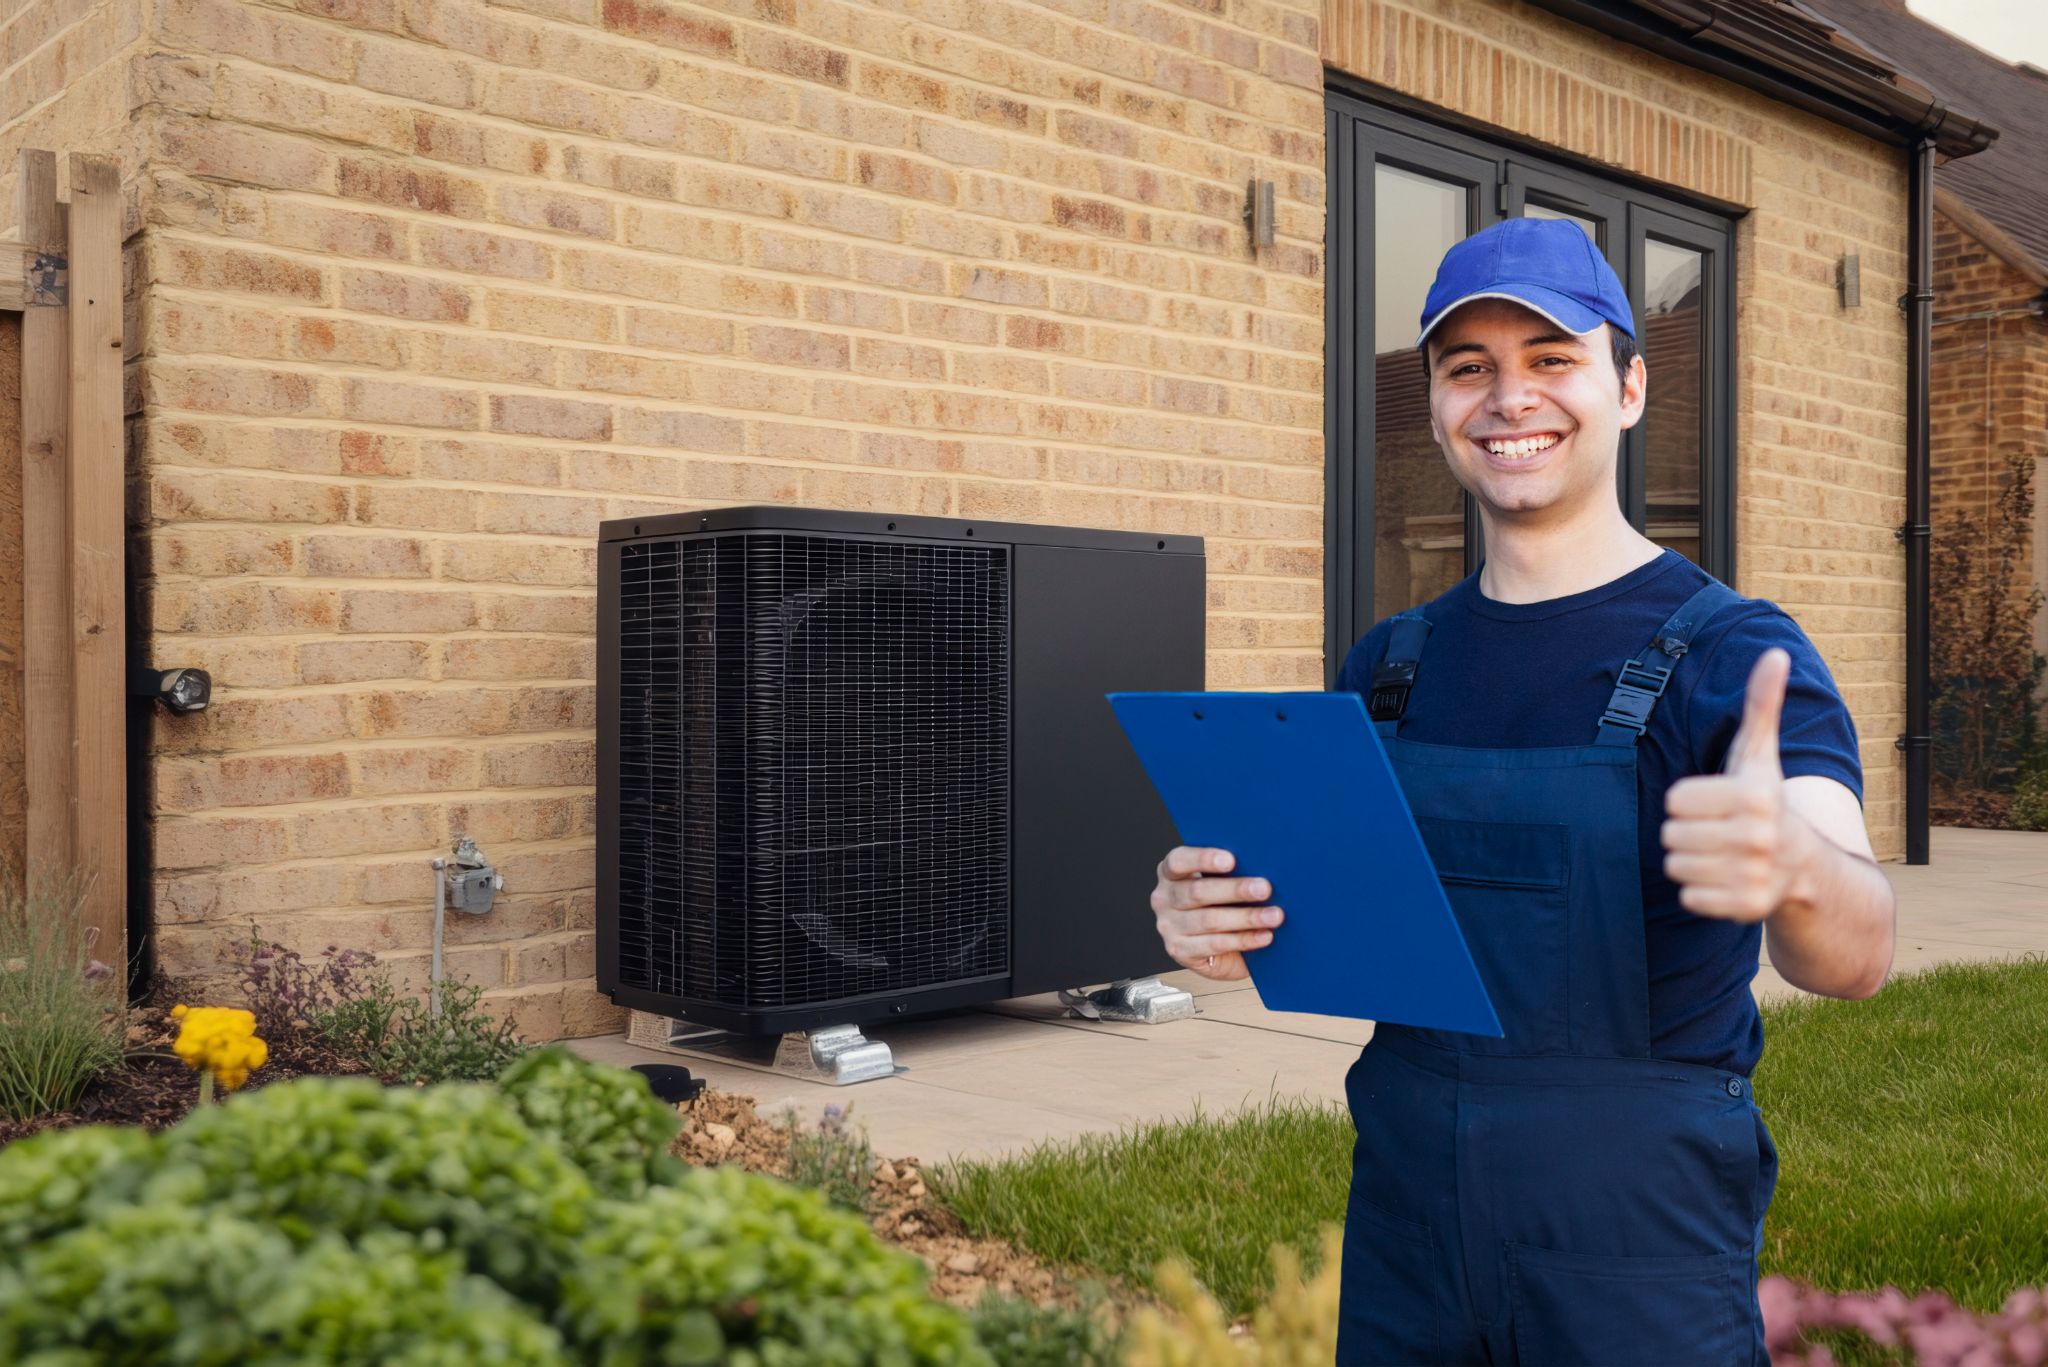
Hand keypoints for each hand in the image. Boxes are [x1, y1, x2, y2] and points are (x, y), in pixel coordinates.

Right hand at [1149, 846, 1284, 979]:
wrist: (1221, 949)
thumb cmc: (1223, 906)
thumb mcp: (1222, 884)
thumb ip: (1232, 872)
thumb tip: (1263, 863)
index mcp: (1170, 873)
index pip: (1179, 861)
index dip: (1203, 859)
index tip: (1231, 860)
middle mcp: (1164, 898)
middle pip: (1198, 892)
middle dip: (1235, 889)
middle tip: (1265, 888)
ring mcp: (1169, 927)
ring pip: (1209, 920)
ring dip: (1246, 917)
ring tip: (1273, 916)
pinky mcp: (1180, 951)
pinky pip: (1215, 944)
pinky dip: (1243, 940)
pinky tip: (1264, 936)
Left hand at [1661, 648, 1820, 921]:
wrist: (1803, 867)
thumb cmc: (1766, 800)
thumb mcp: (1760, 754)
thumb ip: (1762, 704)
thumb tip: (1775, 653)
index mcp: (1755, 796)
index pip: (1675, 799)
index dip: (1687, 800)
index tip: (1716, 802)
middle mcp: (1759, 837)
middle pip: (1670, 834)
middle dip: (1686, 831)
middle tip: (1716, 831)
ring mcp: (1755, 875)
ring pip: (1676, 866)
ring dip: (1690, 861)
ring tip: (1720, 854)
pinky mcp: (1746, 908)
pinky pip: (1688, 897)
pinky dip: (1699, 892)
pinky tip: (1724, 879)